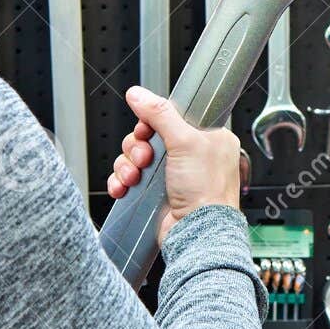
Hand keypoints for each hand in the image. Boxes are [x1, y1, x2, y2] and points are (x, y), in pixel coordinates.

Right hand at [107, 86, 240, 244]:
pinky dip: (122, 181)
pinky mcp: (157, 192)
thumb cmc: (206, 193)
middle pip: (148, 135)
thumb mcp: (185, 142)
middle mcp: (191, 154)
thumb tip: (139, 94)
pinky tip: (123, 187)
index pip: (172, 115)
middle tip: (144, 158)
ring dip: (127, 165)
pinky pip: (130, 178)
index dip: (154, 120)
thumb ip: (160, 113)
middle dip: (137, 146)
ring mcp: (173, 174)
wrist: (197, 234)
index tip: (148, 128)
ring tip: (134, 176)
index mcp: (208, 136)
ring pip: (136, 157)